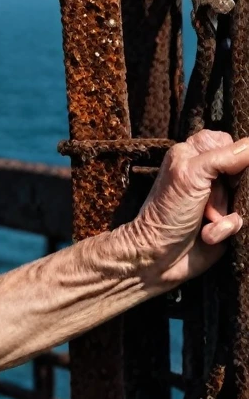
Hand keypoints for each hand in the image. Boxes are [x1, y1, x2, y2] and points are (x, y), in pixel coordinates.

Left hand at [120, 128, 248, 288]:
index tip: (225, 171)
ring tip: (206, 219)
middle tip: (209, 199)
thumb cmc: (167, 211)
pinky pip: (241, 220)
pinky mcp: (224, 223)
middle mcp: (206, 175)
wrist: (159, 256)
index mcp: (192, 155)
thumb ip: (223, 158)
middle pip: (242, 172)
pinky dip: (225, 229)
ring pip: (245, 197)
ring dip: (227, 213)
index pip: (228, 143)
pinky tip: (208, 235)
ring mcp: (217, 200)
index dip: (233, 157)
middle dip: (230, 189)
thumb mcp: (192, 176)